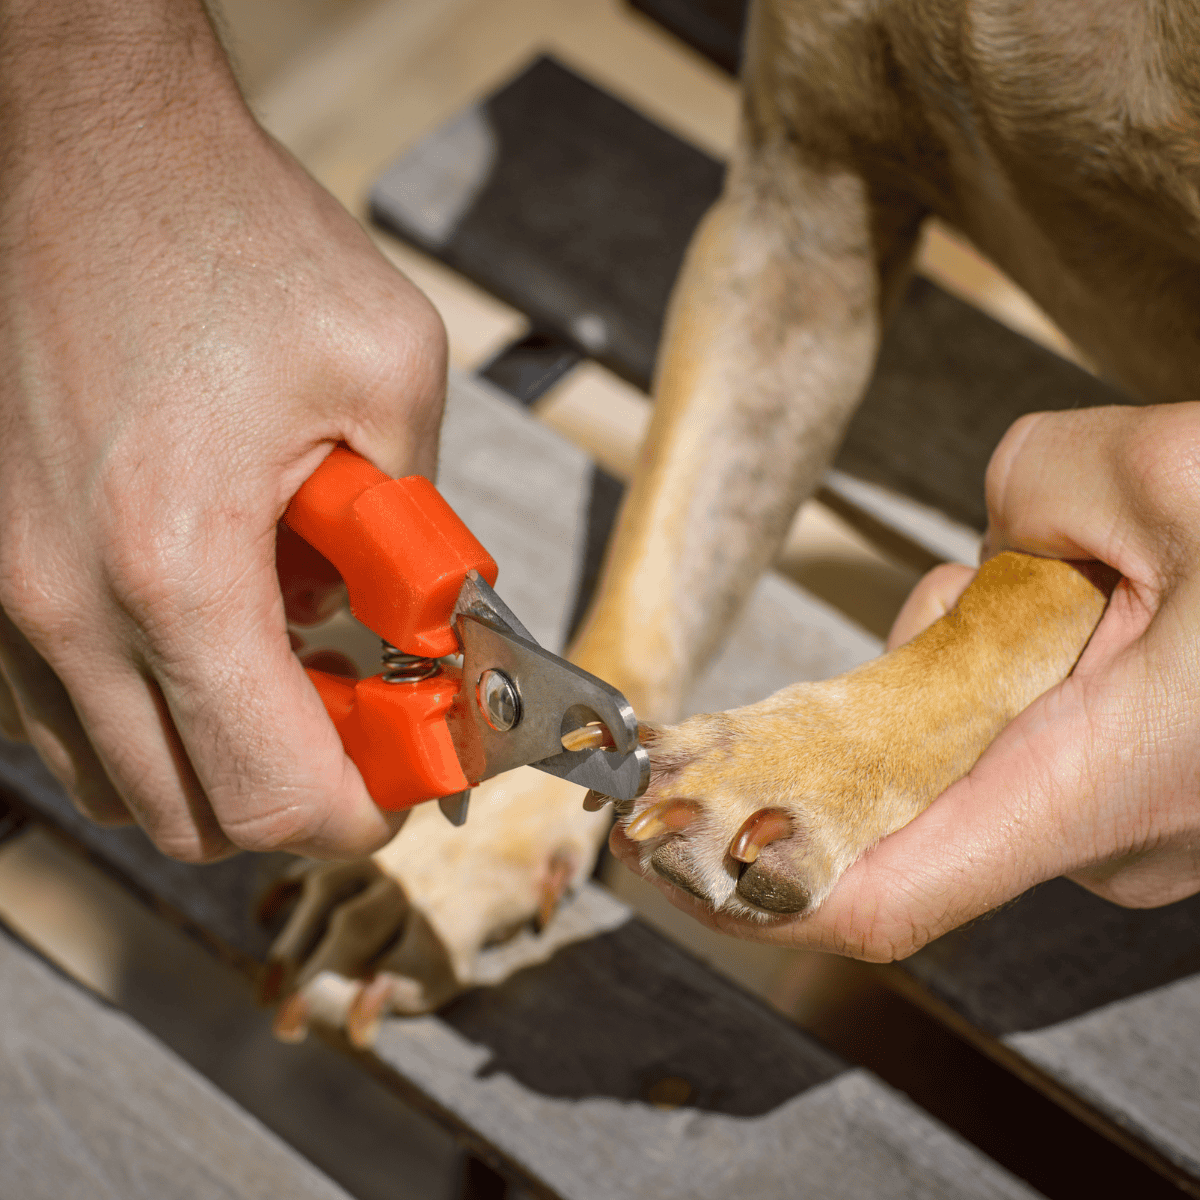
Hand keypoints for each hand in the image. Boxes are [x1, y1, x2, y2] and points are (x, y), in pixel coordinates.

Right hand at [0, 2, 445, 860]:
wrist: (95, 152)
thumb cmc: (228, 238)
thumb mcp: (391, 370)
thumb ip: (421, 530)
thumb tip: (428, 628)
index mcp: (176, 564)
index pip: (267, 791)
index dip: (352, 815)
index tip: (400, 786)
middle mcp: (64, 599)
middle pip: (185, 814)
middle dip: (291, 792)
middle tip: (358, 721)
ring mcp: (11, 591)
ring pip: (117, 775)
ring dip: (218, 755)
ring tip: (289, 668)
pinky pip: (67, 707)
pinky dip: (153, 707)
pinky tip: (212, 630)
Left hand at [612, 403, 1199, 958]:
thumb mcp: (1167, 471)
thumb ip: (1031, 489)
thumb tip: (1002, 535)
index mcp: (1101, 781)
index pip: (880, 891)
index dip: (756, 880)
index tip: (666, 849)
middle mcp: (1108, 836)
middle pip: (914, 783)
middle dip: (908, 680)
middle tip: (1009, 583)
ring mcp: (1128, 829)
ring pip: (973, 756)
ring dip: (978, 662)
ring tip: (1095, 587)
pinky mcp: (1141, 802)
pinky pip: (1022, 752)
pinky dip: (1014, 683)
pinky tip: (1093, 620)